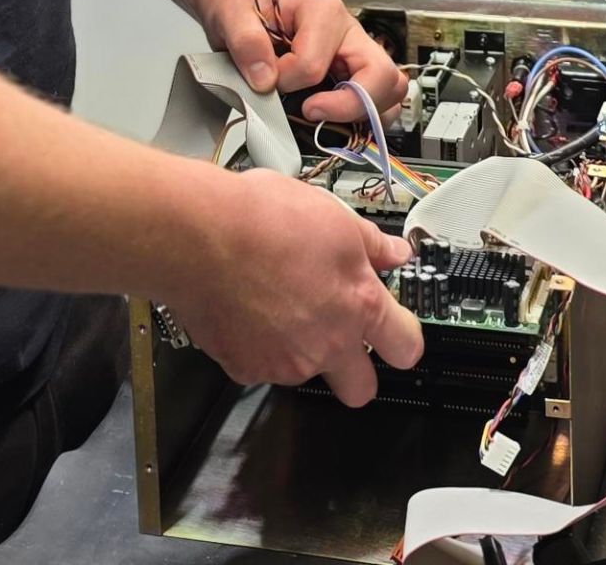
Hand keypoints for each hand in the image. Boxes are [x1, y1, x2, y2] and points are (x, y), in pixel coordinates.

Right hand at [167, 167, 422, 404]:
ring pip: (305, 372)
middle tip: (337, 332)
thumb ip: (371, 244)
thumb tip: (395, 253)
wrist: (199, 234)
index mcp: (359, 305)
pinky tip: (245, 306)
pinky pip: (260, 366)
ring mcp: (285, 363)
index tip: (393, 327)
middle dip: (356, 370)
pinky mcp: (245, 369)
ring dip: (299, 347)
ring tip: (274, 298)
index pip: (406, 347)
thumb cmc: (264, 217)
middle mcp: (328, 344)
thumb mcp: (332, 215)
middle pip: (362, 389)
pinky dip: (257, 344)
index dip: (403, 337)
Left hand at [203, 0, 406, 124]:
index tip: (264, 80)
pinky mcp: (354, 74)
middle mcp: (349, 32)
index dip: (286, 81)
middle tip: (310, 113)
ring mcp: (356, 54)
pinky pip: (379, 103)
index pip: (315, 64)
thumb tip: (266, 80)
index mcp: (323, 11)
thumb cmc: (242, 6)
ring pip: (390, 90)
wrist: (241, 6)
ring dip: (364, 115)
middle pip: (381, 75)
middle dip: (349, 105)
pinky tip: (333, 124)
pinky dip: (364, 121)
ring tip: (325, 121)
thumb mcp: (231, 13)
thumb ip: (246, 42)